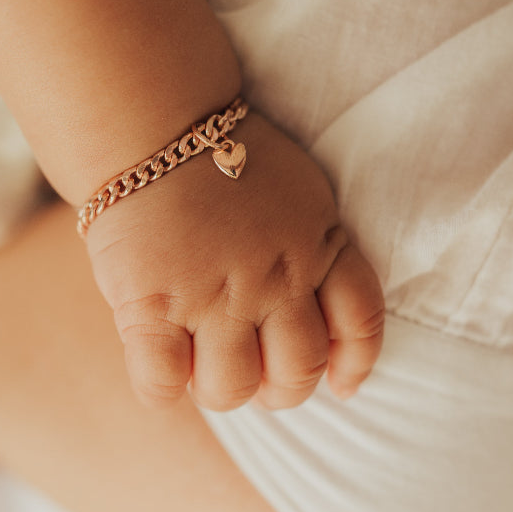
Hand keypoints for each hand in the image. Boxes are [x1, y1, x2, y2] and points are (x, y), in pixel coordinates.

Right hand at [85, 112, 384, 410]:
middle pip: (298, 372)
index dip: (354, 364)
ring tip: (200, 362)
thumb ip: (312, 246)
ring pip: (232, 388)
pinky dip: (162, 386)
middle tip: (254, 372)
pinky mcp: (152, 305)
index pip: (360, 321)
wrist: (152, 122)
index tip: (341, 385)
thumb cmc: (221, 155)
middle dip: (279, 389)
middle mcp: (275, 276)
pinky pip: (163, 383)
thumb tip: (311, 313)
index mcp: (317, 243)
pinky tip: (158, 361)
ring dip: (219, 389)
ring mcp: (214, 293)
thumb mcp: (297, 190)